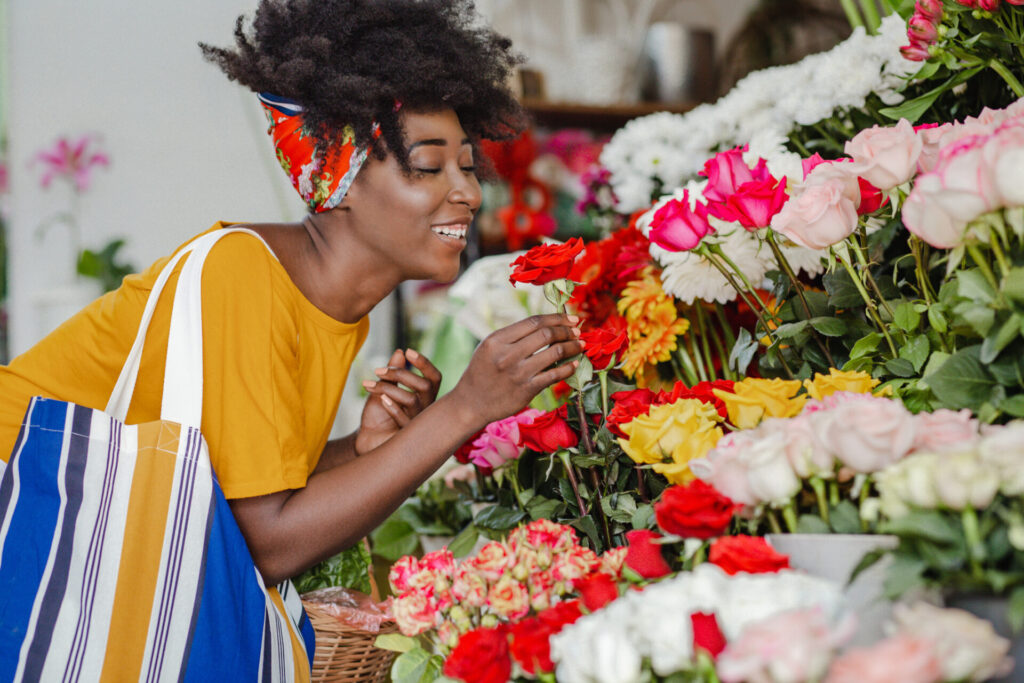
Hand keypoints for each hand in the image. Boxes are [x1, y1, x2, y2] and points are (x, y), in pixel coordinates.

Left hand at [356, 348, 441, 455]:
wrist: (367, 439)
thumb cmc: (379, 414)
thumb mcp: (384, 388)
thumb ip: (393, 372)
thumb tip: (400, 352)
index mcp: (424, 396)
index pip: (434, 377)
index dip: (425, 364)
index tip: (408, 351)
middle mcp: (426, 409)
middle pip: (425, 386)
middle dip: (401, 374)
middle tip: (378, 370)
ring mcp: (419, 423)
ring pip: (412, 400)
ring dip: (389, 389)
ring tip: (369, 385)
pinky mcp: (408, 437)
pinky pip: (405, 419)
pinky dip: (392, 406)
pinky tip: (380, 400)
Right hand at [450, 313, 583, 425]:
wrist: (471, 404)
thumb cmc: (482, 372)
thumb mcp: (489, 347)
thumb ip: (513, 336)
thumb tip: (547, 325)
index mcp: (497, 339)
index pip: (534, 322)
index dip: (556, 318)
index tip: (570, 318)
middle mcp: (507, 354)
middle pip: (546, 334)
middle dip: (566, 331)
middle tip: (577, 332)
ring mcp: (518, 373)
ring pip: (554, 352)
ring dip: (572, 347)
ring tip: (580, 346)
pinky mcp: (526, 390)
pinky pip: (554, 375)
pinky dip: (568, 368)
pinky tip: (574, 364)